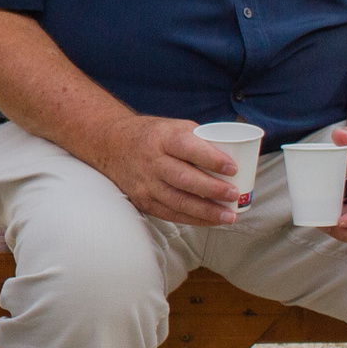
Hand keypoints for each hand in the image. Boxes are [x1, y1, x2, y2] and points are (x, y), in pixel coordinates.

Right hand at [93, 115, 242, 225]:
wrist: (111, 145)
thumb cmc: (152, 135)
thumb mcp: (173, 127)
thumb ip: (199, 140)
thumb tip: (235, 154)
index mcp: (162, 138)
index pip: (188, 148)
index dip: (211, 159)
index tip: (232, 168)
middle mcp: (151, 161)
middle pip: (183, 178)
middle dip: (212, 189)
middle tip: (234, 194)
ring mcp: (145, 183)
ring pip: (177, 201)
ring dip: (206, 211)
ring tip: (229, 215)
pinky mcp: (142, 200)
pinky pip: (169, 213)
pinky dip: (193, 219)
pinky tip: (210, 220)